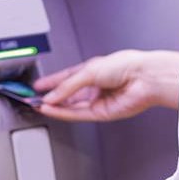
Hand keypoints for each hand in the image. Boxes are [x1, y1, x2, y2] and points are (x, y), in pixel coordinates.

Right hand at [33, 50, 178, 121]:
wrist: (144, 78)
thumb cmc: (125, 66)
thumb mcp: (89, 70)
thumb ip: (68, 85)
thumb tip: (52, 96)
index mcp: (94, 70)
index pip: (67, 77)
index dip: (52, 82)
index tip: (38, 86)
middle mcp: (95, 86)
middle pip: (68, 94)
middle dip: (51, 96)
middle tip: (34, 98)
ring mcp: (98, 100)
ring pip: (71, 106)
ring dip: (55, 106)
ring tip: (39, 105)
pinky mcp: (101, 113)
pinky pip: (78, 114)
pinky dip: (63, 113)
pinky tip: (51, 109)